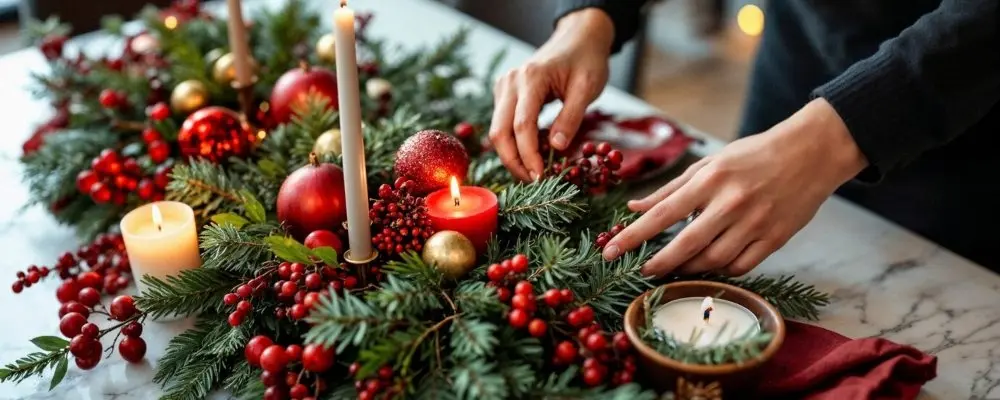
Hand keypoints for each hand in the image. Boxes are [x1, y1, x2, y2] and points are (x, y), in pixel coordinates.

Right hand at [489, 9, 613, 180]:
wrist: (577, 39)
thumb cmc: (586, 61)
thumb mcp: (587, 87)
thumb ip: (571, 117)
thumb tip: (556, 148)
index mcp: (531, 78)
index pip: (522, 126)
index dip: (529, 155)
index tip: (541, 177)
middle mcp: (510, 82)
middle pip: (500, 132)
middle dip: (515, 162)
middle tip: (534, 182)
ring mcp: (503, 87)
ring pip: (498, 131)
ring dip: (512, 155)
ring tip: (534, 172)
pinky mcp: (504, 93)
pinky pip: (503, 124)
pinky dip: (514, 143)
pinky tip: (532, 154)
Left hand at [603, 99, 868, 276]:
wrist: (811, 153)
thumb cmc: (753, 155)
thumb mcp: (709, 164)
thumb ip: (670, 188)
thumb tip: (633, 207)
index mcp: (710, 180)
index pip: (662, 213)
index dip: (633, 235)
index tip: (611, 251)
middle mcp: (731, 203)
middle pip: (686, 245)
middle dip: (658, 263)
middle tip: (642, 271)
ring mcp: (755, 223)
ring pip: (713, 261)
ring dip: (689, 268)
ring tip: (675, 266)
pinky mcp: (775, 239)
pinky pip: (740, 266)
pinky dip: (720, 270)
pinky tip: (709, 265)